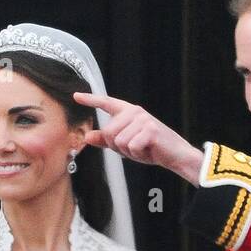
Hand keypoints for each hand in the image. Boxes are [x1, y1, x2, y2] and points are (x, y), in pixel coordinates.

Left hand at [73, 92, 203, 185]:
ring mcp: (143, 119)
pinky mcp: (149, 130)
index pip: (106, 103)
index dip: (91, 100)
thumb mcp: (125, 144)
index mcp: (128, 112)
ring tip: (142, 148)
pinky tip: (148, 150)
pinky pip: (130, 147)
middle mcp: (135, 112)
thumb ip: (106, 140)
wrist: (174, 154)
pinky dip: (138, 154)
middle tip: (134, 147)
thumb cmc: (150, 148)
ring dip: (128, 151)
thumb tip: (88, 137)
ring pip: (119, 141)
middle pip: (109, 132)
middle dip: (118, 146)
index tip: (76, 96)